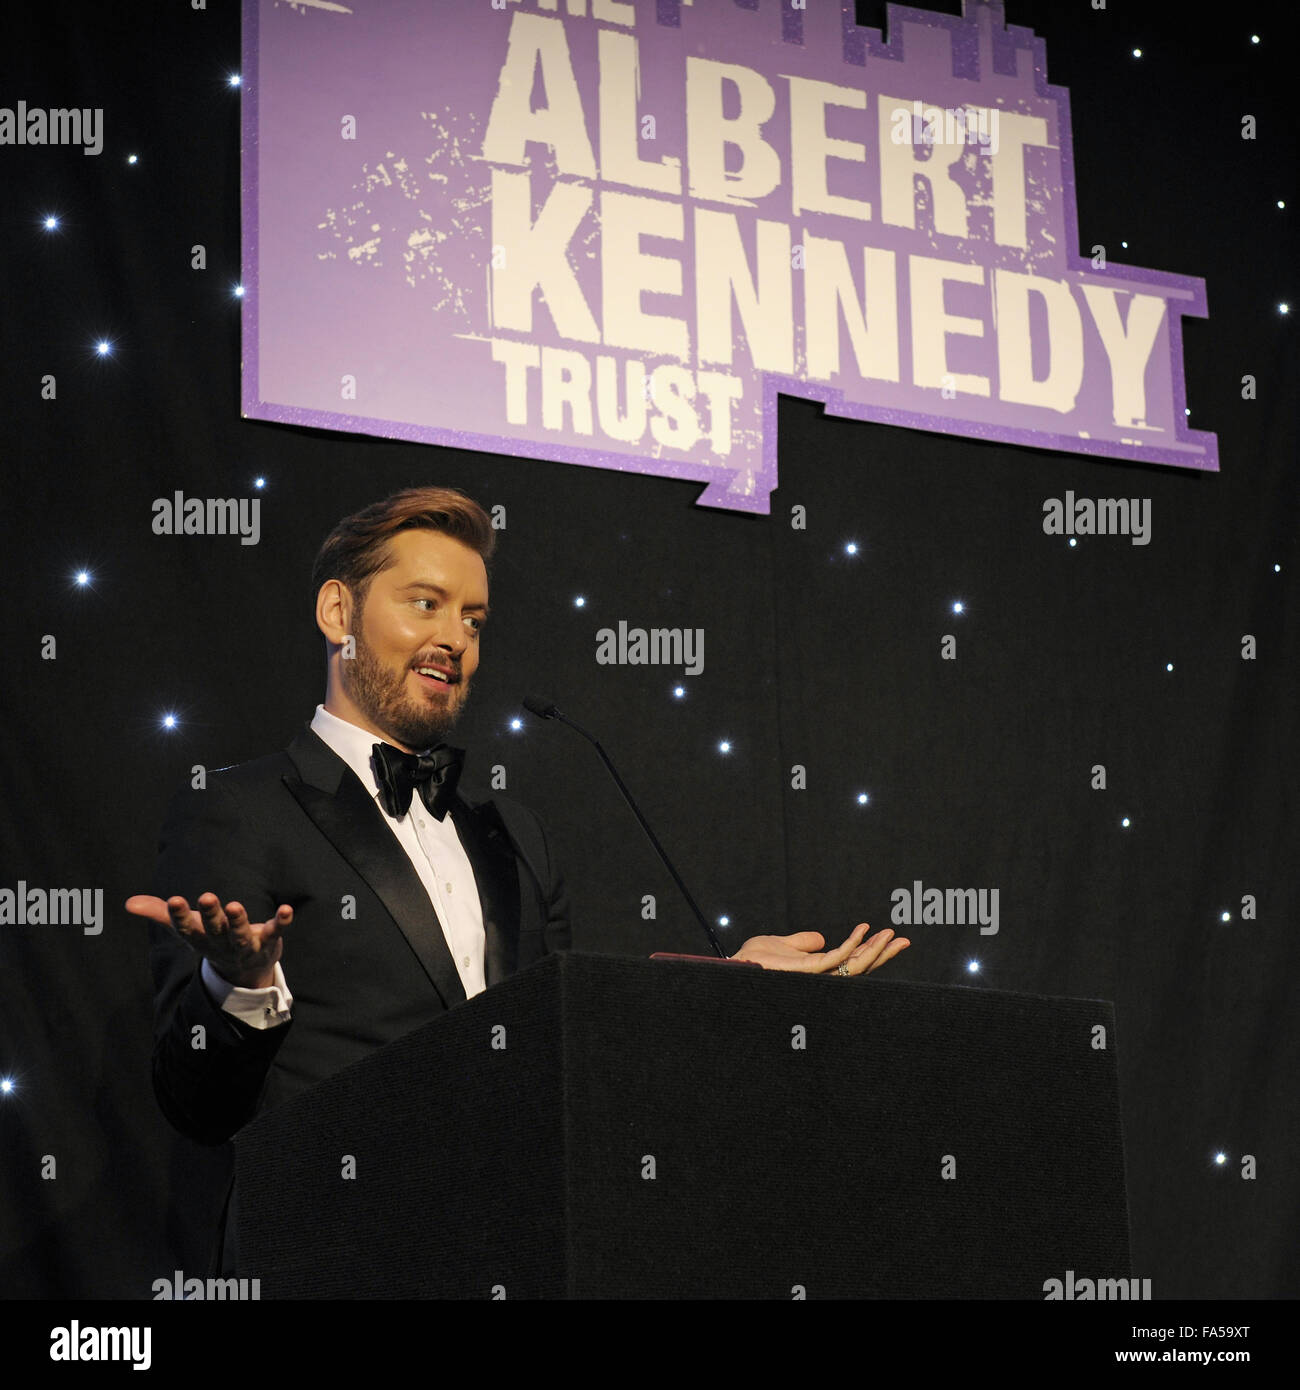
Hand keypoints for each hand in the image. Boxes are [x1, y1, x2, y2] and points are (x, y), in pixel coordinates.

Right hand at [126, 892, 291, 988]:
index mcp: (200, 939)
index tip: (173, 900)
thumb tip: (128, 903)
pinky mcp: (269, 940)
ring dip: (238, 920)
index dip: (179, 916)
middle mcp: (221, 943)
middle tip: (206, 897)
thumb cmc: (212, 939)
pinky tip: (287, 909)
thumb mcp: (188, 928)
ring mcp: (246, 944)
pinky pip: (276, 931)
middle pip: (215, 929)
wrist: (245, 968)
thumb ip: (160, 914)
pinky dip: (282, 921)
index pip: (187, 928)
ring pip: (241, 934)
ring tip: (234, 905)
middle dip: (211, 915)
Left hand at [730, 923, 908, 975]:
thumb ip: (803, 942)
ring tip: (890, 934)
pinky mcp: (809, 971)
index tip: (888, 936)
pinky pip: (837, 958)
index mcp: (819, 970)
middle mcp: (822, 976)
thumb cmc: (756, 960)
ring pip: (855, 966)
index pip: (851, 961)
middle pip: (860, 967)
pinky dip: (852, 944)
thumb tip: (821, 938)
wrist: (738, 966)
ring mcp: (817, 976)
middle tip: (903, 940)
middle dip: (883, 954)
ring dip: (875, 950)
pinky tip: (863, 930)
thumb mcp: (784, 945)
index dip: (871, 951)